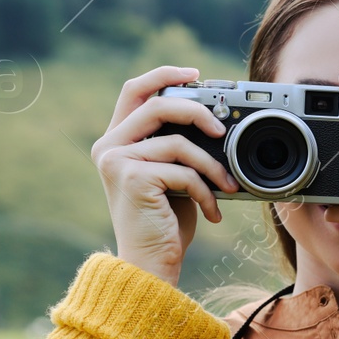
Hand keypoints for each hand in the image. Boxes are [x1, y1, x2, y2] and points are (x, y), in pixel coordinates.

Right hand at [89, 66, 239, 286]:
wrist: (150, 264)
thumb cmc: (165, 222)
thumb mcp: (172, 176)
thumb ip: (177, 146)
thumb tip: (214, 121)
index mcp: (117, 140)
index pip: (135, 90)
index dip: (164, 74)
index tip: (196, 75)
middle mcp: (110, 147)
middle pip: (159, 104)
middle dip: (198, 112)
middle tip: (223, 129)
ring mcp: (117, 162)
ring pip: (179, 142)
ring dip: (212, 166)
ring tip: (228, 186)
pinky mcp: (132, 179)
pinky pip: (184, 172)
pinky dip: (207, 192)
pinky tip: (212, 212)